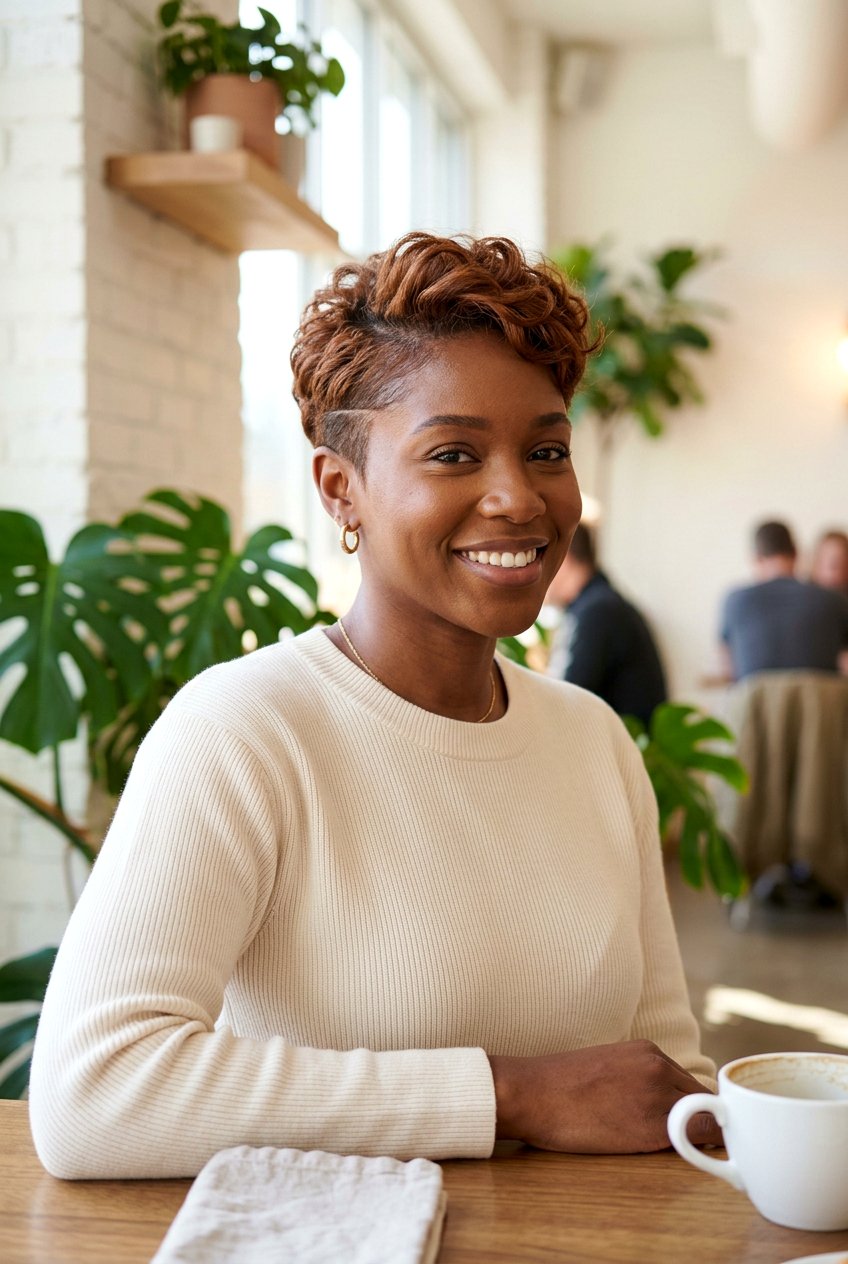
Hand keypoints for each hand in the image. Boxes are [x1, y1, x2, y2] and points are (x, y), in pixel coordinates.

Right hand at [489, 1039, 722, 1153]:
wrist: (530, 1093)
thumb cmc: (559, 1088)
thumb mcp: (608, 1069)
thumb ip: (639, 1079)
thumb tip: (665, 1105)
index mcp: (646, 1051)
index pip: (691, 1084)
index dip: (697, 1109)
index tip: (694, 1127)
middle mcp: (658, 1066)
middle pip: (703, 1100)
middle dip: (702, 1122)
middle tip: (691, 1146)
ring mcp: (657, 1094)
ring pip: (706, 1118)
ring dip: (701, 1136)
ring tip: (685, 1153)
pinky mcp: (653, 1125)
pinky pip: (696, 1137)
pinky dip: (701, 1148)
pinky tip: (690, 1157)